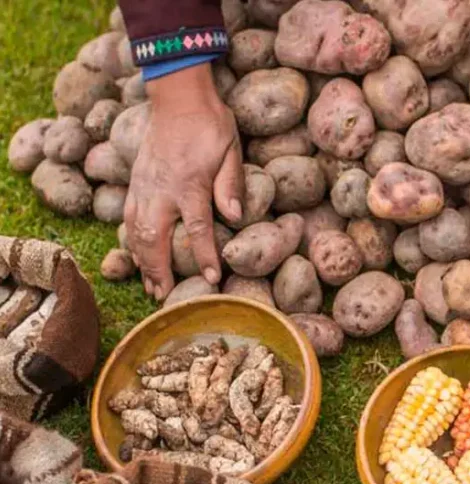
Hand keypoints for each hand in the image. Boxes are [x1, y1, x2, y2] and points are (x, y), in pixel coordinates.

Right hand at [125, 63, 243, 300]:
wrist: (178, 96)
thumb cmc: (211, 124)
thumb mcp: (231, 151)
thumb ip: (230, 185)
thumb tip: (236, 217)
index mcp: (190, 184)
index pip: (197, 229)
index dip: (204, 256)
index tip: (213, 279)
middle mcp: (162, 189)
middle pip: (154, 239)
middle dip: (159, 271)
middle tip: (166, 297)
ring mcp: (145, 185)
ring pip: (135, 231)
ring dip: (142, 262)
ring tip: (151, 286)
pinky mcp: (136, 181)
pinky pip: (128, 217)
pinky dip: (131, 241)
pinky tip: (137, 257)